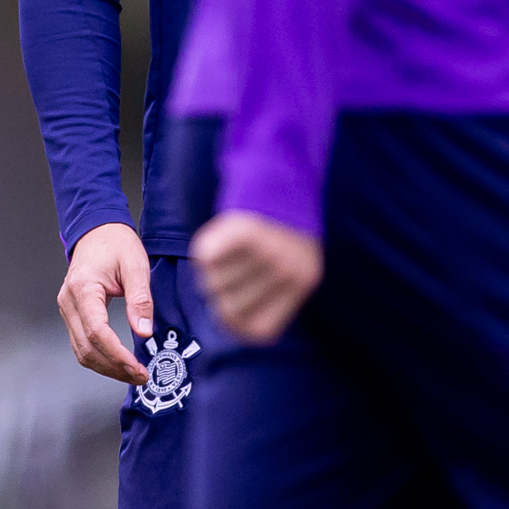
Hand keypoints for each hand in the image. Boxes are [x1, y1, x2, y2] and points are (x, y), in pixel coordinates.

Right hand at [58, 222, 154, 381]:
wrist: (97, 230)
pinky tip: (119, 362)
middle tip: (140, 376)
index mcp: (83, 289)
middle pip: (86, 348)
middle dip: (113, 367)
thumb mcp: (135, 266)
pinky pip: (81, 343)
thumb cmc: (116, 243)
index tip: (137, 367)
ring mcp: (67, 309)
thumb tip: (144, 332)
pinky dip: (100, 358)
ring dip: (106, 367)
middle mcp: (69, 302)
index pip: (96, 332)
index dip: (117, 354)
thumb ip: (140, 299)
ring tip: (132, 373)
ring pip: (81, 351)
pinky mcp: (72, 313)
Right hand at [190, 211, 321, 342]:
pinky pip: (207, 258)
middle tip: (225, 276)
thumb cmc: (285, 231)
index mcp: (302, 284)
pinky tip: (218, 240)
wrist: (285, 178)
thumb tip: (230, 323)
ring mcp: (265, 250)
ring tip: (228, 252)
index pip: (258, 329)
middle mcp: (286, 270)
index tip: (228, 314)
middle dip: (220, 296)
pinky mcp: (242, 230)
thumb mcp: (296, 268)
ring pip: (215, 283)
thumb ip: (273, 297)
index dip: (236, 325)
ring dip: (213, 271)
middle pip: (229, 308)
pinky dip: (206, 250)